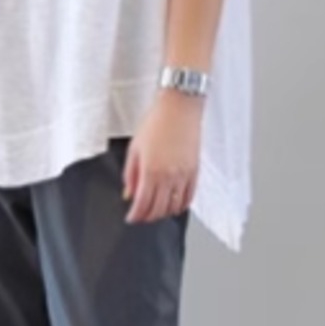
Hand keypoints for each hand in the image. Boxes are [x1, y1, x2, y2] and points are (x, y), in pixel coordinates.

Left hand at [121, 91, 202, 224]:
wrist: (179, 107)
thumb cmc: (156, 123)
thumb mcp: (134, 148)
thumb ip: (130, 174)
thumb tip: (129, 193)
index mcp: (150, 171)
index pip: (143, 204)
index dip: (136, 216)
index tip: (131, 218)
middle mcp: (168, 177)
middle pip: (158, 209)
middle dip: (148, 216)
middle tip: (142, 216)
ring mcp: (184, 175)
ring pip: (174, 206)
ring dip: (164, 213)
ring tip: (156, 211)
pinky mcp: (195, 171)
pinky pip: (189, 197)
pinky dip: (181, 205)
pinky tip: (174, 204)